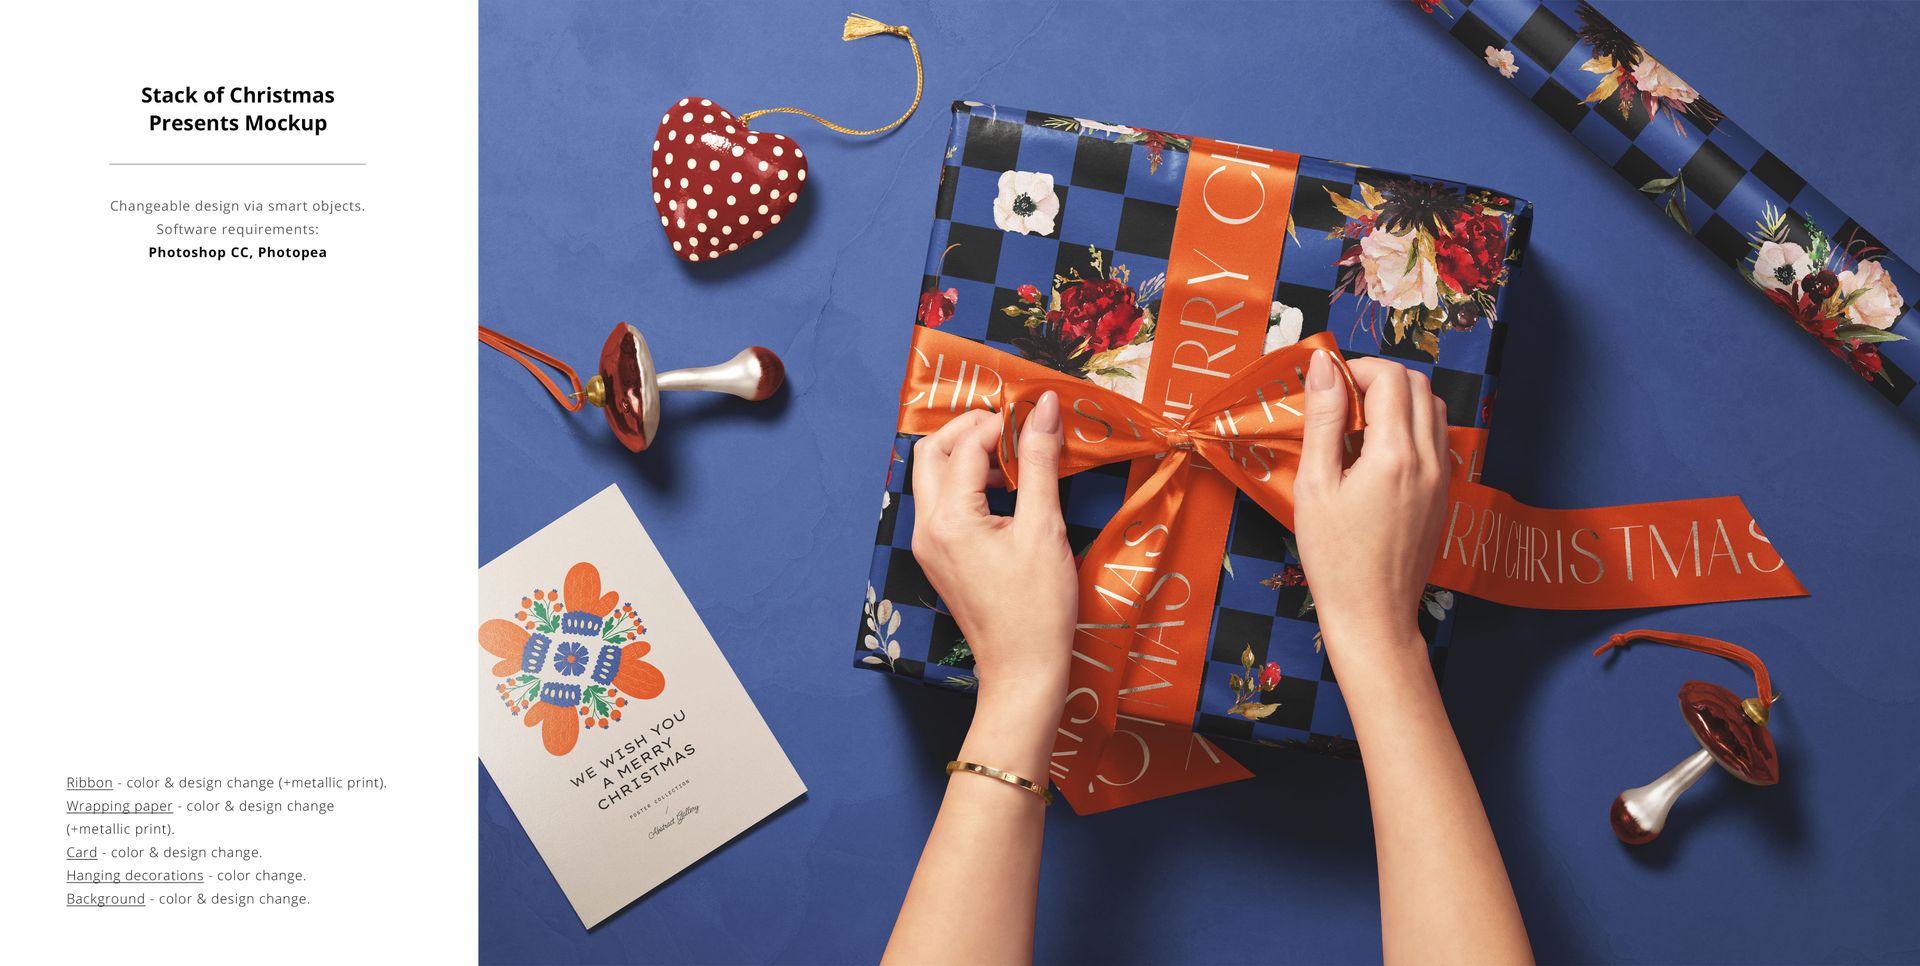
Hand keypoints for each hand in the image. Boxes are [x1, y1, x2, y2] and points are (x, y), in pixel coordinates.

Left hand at [910, 391, 1075, 728]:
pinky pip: (942, 503)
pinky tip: (1006, 492)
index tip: (1039, 415)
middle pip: (933, 451)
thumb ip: (1040, 461)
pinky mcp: (938, 558)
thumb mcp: (1044, 528)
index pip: (967, 445)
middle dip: (972, 429)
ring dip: (968, 455)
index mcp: (949, 519)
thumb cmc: (1038, 608)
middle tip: (1017, 428)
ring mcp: (928, 545)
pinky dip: (968, 484)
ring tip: (1016, 459)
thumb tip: (1045, 407)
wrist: (1024, 671)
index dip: (1003, 422)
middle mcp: (927, 528)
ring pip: (934, 476)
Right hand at [1293, 351, 1450, 672]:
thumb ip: (1322, 418)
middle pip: (1417, 384)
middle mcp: (1428, 459)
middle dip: (1378, 378)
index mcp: (1394, 455)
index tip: (1328, 386)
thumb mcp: (1315, 484)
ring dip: (1398, 400)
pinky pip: (1436, 438)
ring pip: (1432, 407)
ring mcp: (1442, 477)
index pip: (1390, 378)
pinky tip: (1377, 453)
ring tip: (1358, 426)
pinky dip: (1410, 426)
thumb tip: (1324, 365)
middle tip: (1340, 401)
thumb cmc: (1334, 556)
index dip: (1357, 369)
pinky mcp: (1444, 493)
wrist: (1373, 613)